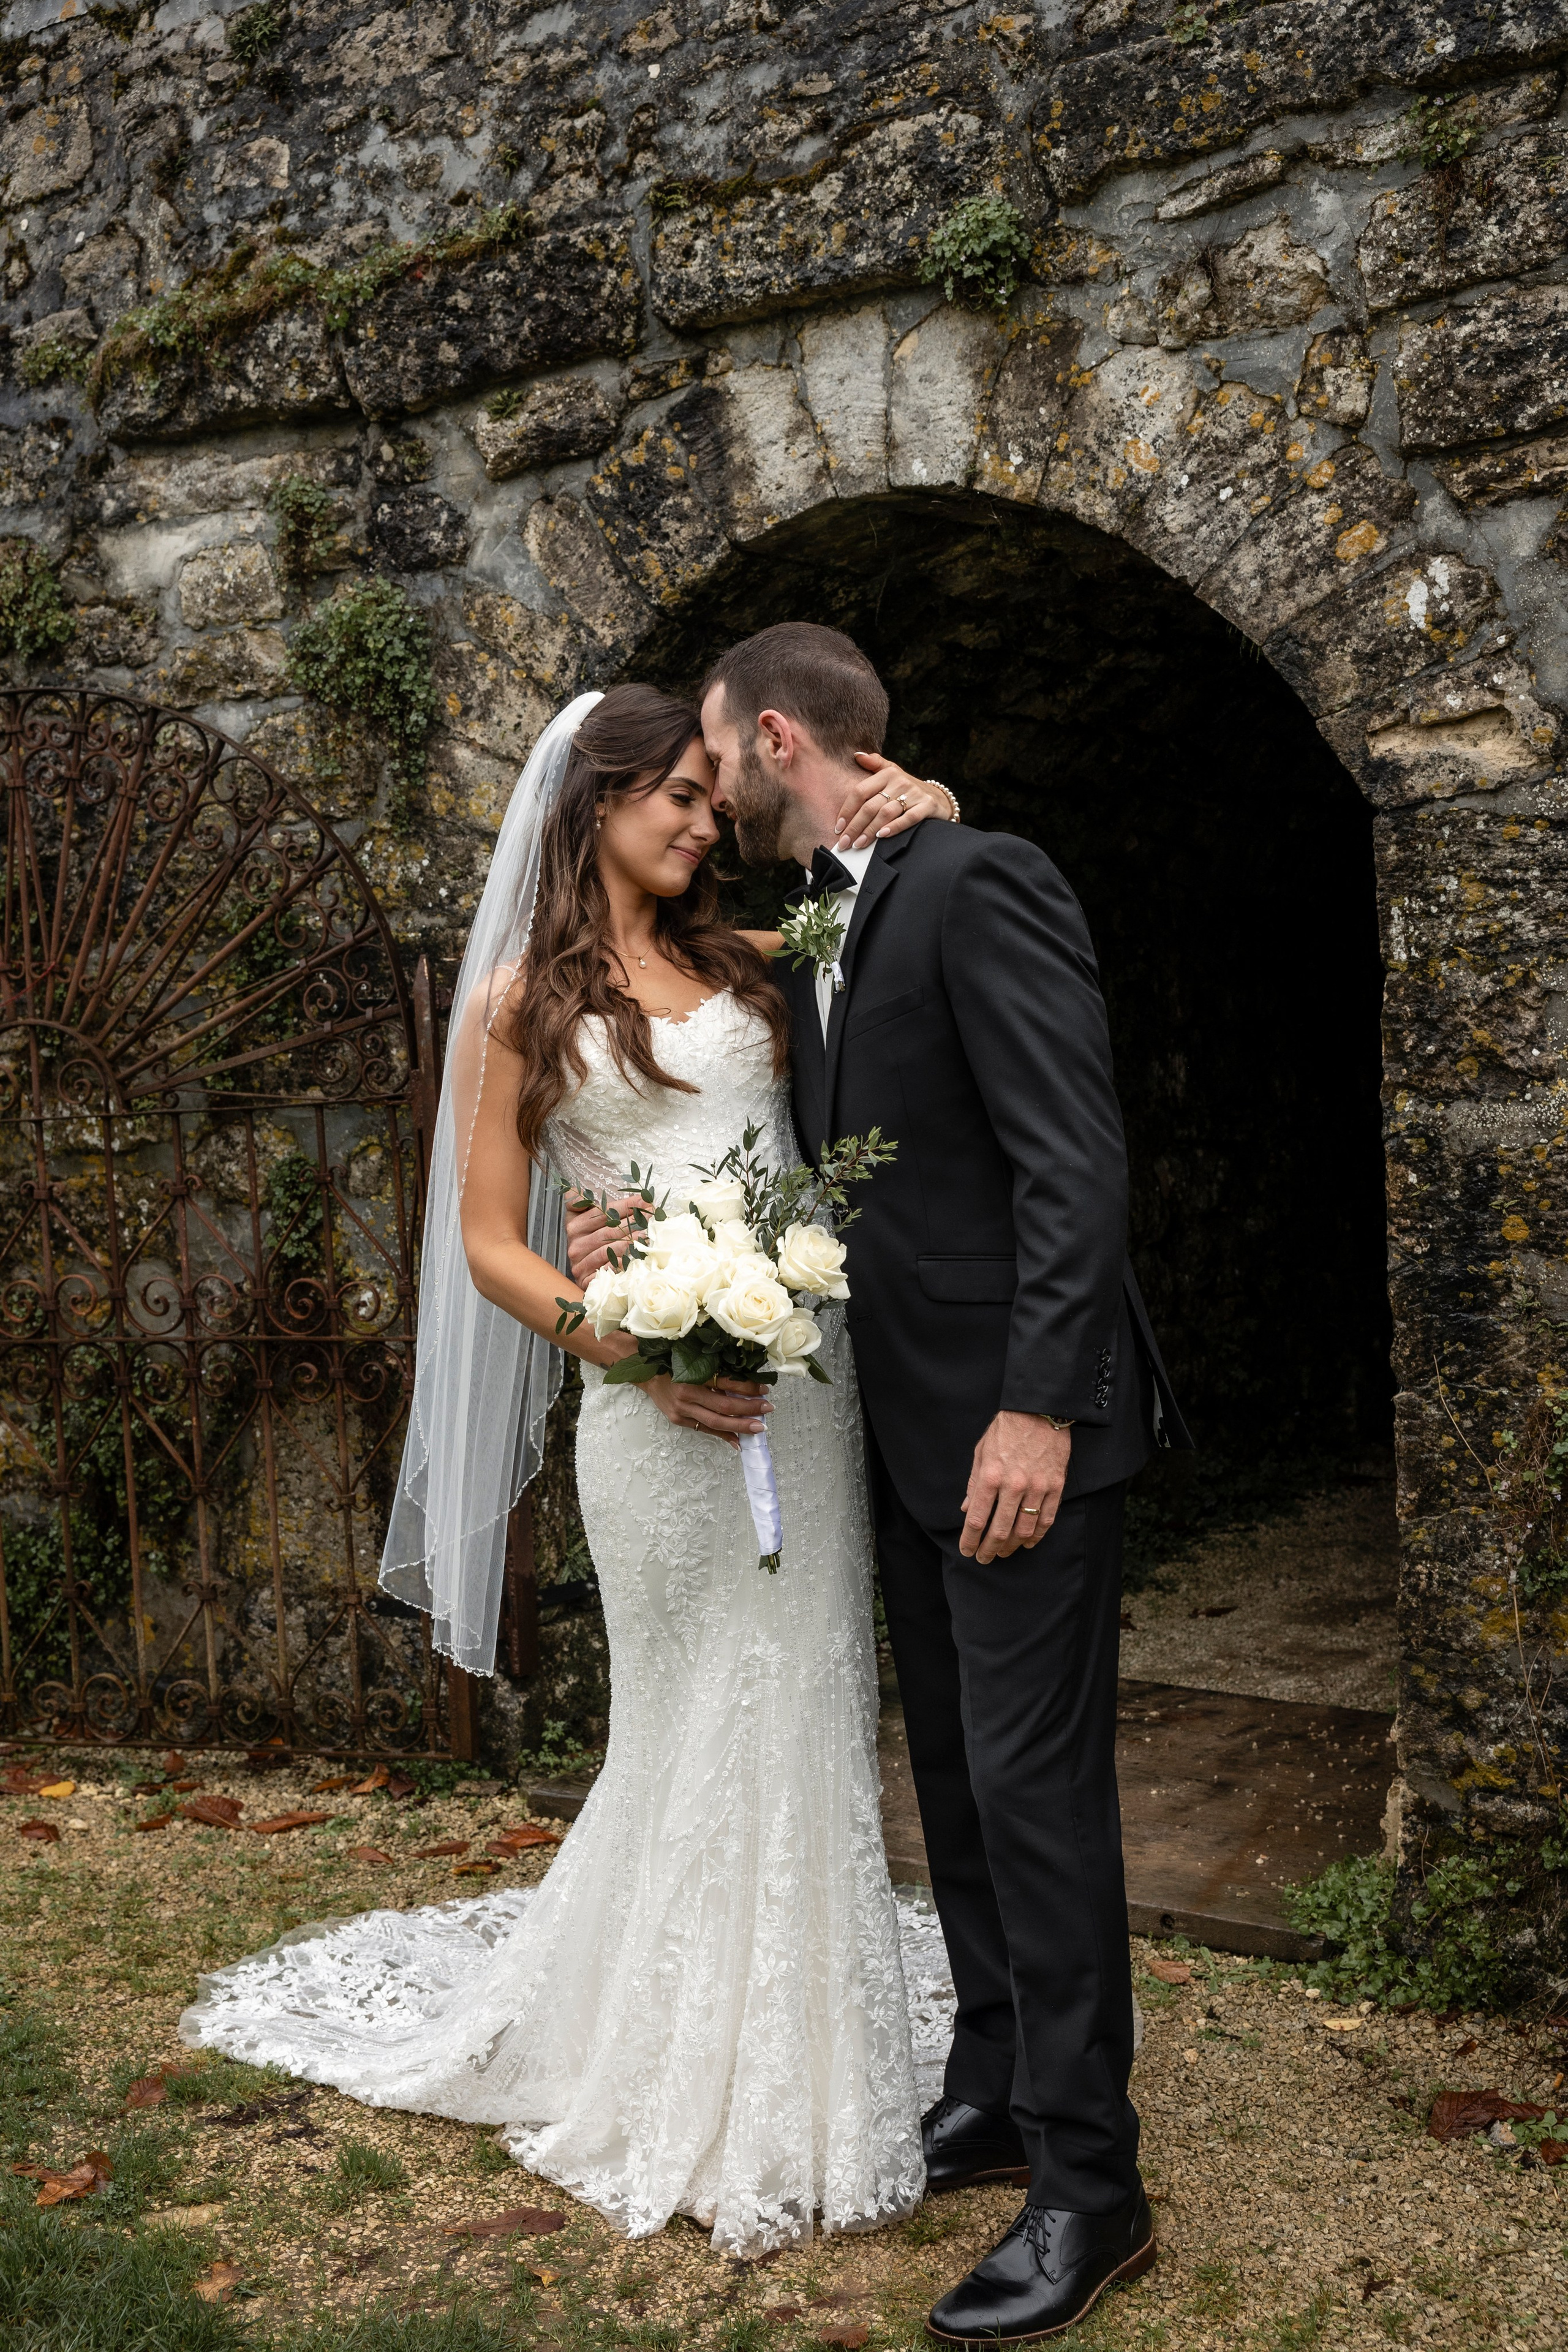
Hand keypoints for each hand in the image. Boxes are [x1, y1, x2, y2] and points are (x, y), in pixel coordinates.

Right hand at [564, 1192, 643, 1283]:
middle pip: (608, 1230)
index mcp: (574, 1226)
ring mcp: (579, 1264)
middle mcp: (575, 1245)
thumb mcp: (583, 1218)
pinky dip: (622, 1263)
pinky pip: (607, 1270)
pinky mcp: (586, 1280)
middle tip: (652, 1218)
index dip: (625, 1205)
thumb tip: (585, 1192)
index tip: (645, 1201)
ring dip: (631, 1242)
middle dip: (632, 1222)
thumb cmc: (591, 1242)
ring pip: (608, 1249)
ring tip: (648, 1235)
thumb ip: (583, 1202)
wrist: (585, 1273)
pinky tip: (636, 1257)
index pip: (602, 1212)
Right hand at [646, 1372, 771, 1447]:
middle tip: (768, 1409)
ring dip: (740, 1426)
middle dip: (749, 1409)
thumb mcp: (694, 1361)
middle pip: (724, 1406)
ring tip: (758, 1428)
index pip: (727, 1383)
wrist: (647, 1374)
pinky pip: (704, 1429)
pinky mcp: (678, 1419)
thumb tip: (743, 1383)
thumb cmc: (673, 1363)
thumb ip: (715, 1371)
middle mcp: (687, 1393)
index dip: (748, 1387)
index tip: (764, 1389)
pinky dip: (722, 1436)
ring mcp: (682, 1409)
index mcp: (693, 1374)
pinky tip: (737, 1441)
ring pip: (716, 1422)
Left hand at [833, 756, 953, 848]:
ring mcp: (914, 793)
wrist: (937, 797)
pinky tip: (882, 836)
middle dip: (855, 826)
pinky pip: (909, 818)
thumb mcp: (891, 772)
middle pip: (871, 806)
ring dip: (870, 831)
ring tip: (859, 844)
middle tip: (845, 843)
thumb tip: (857, 755)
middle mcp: (900, 782)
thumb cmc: (907, 788)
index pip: (860, 791)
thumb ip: (874, 763)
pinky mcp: (927, 805)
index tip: (838, 827)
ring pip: (886, 813)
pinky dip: (895, 827)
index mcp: (887, 773)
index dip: (847, 810)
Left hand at [960, 1412, 1071, 1562]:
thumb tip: (966, 1508)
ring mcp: (1037, 1486)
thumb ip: (974, 1482)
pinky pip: (1047, 1518)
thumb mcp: (981, 1452)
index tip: (966, 1550)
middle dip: (989, 1549)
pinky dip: (1037, 1535)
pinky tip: (1028, 1542)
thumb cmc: (1006, 1429)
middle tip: (984, 1559)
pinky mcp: (1055, 1485)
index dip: (970, 1539)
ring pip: (1024, 1529)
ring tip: (1004, 1552)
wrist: (1039, 1410)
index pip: (976, 1518)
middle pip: (1000, 1529)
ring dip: (1012, 1546)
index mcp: (991, 1475)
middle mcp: (1013, 1485)